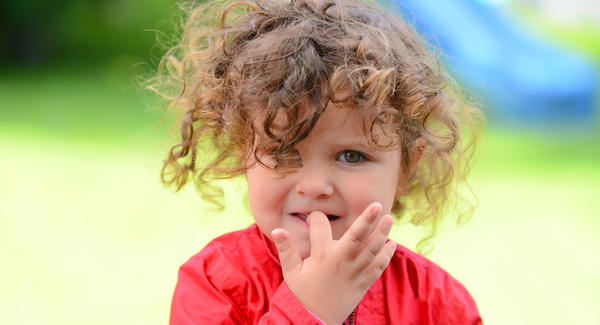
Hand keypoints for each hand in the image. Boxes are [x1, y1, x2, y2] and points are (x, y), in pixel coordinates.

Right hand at [271, 202, 395, 323]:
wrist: (316, 320)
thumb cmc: (302, 293)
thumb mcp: (290, 272)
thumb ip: (286, 249)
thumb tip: (277, 229)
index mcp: (321, 255)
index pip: (321, 227)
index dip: (316, 218)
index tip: (314, 217)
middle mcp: (340, 260)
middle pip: (356, 236)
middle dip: (367, 219)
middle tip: (377, 204)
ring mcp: (354, 272)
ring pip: (371, 249)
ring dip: (381, 233)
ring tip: (389, 218)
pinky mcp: (363, 282)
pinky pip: (378, 267)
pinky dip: (386, 255)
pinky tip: (391, 244)